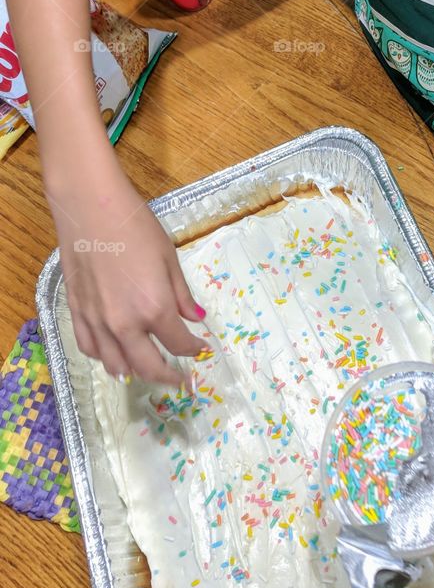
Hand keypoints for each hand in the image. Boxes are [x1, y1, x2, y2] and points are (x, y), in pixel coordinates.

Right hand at [53, 173, 204, 387]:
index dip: (194, 349)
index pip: (179, 343)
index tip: (202, 350)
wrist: (90, 208)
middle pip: (148, 366)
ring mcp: (98, 322)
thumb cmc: (135, 226)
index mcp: (154, 308)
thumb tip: (197, 318)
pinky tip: (114, 354)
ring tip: (148, 369)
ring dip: (135, 372)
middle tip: (180, 379)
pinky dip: (105, 358)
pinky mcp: (77, 313)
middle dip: (168, 376)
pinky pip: (90, 349)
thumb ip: (181, 294)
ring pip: (116, 365)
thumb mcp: (169, 257)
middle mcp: (125, 324)